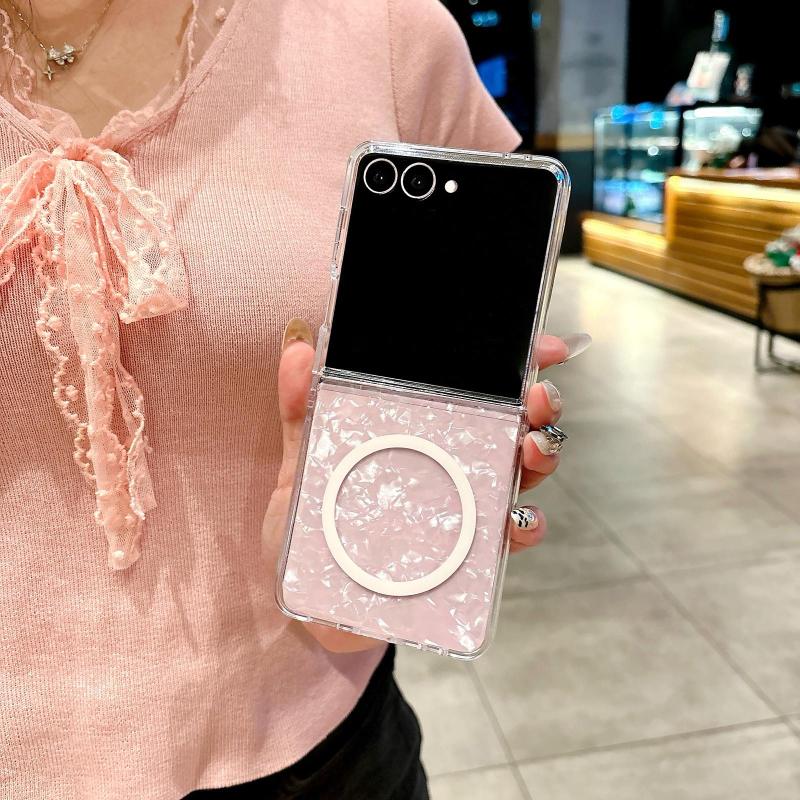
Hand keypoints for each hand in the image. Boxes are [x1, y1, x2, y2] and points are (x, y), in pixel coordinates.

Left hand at [263, 322, 589, 648]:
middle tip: (538, 395)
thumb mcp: (302, 467)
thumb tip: (297, 352)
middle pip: (512, 425)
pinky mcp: (466, 559)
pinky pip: (509, 540)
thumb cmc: (314, 531)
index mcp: (422, 434)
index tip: (540, 348)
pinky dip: (524, 526)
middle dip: (539, 404)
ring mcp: (464, 511)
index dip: (516, 364)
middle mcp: (453, 467)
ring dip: (540, 455)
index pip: (477, 390)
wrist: (311, 604)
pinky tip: (517, 519)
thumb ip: (301, 412)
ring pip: (522, 474)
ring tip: (531, 447)